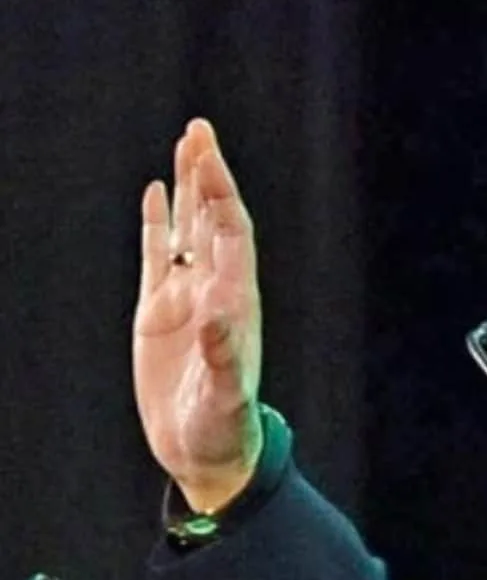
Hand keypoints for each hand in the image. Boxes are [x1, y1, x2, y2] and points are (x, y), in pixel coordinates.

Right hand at [134, 119, 263, 512]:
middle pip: (213, 219)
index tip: (209, 158)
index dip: (222, 195)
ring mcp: (187, 297)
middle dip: (208, 175)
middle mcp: (215, 291)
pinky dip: (159, 224)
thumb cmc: (222, 428)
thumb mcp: (224, 397)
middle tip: (199, 129)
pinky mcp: (159, 312)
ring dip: (188, 189)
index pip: (231, 233)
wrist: (205, 450)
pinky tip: (158, 193)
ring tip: (186, 144)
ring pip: (188, 230)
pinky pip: (159, 255)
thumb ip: (222, 358)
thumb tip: (216, 315)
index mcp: (236, 302)